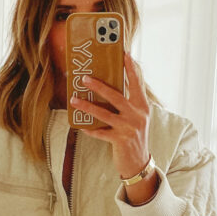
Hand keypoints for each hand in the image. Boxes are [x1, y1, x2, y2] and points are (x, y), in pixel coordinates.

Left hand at [70, 55, 150, 177]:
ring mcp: (129, 128)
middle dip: (99, 86)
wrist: (139, 162)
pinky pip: (101, 133)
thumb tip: (108, 86)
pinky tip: (81, 126)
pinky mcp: (120, 140)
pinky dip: (90, 129)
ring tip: (74, 99)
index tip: (124, 54)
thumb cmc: (134, 135)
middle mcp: (137, 116)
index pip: (136, 83)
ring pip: (105, 114)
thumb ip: (128, 102)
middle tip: (84, 78)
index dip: (130, 69)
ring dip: (87, 106)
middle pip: (116, 96)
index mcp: (142, 106)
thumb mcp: (136, 117)